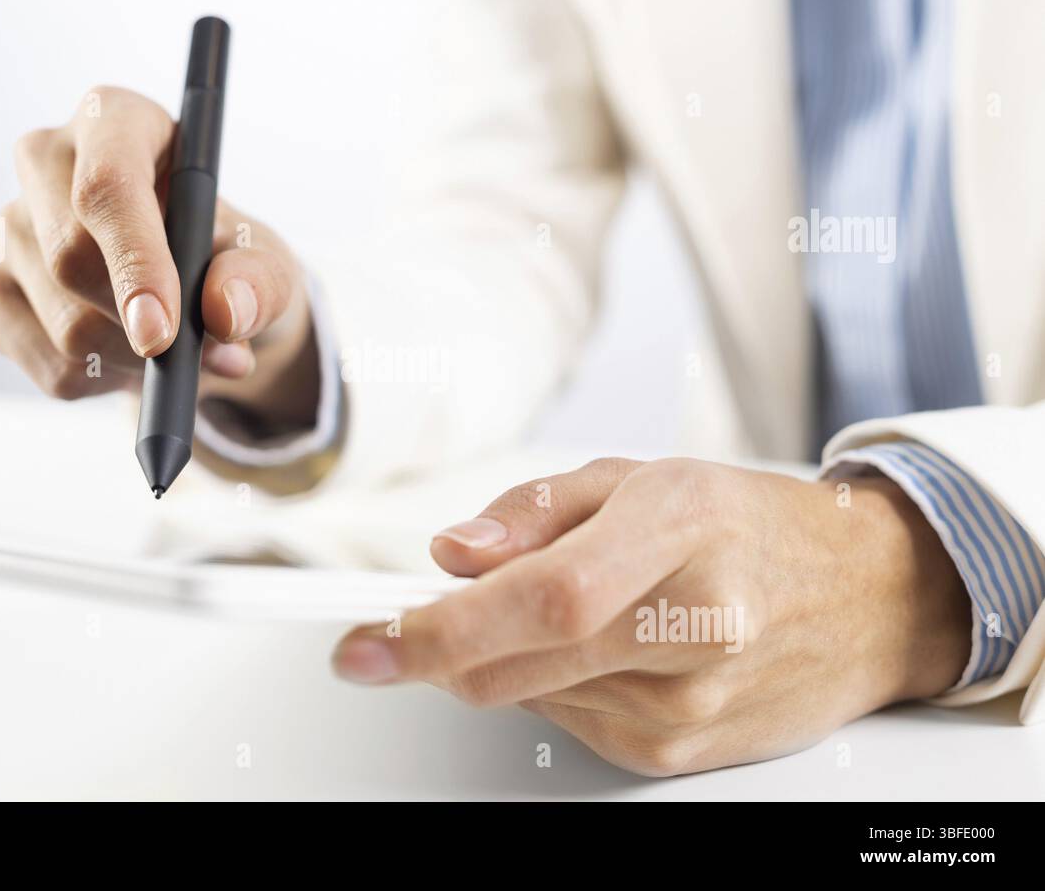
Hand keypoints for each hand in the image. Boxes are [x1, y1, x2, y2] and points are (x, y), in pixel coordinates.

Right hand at [0, 86, 317, 424]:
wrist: (197, 293)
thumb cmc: (229, 258)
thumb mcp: (268, 264)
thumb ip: (257, 281)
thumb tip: (223, 310)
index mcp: (116, 121)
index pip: (106, 183)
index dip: (134, 261)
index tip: (164, 333)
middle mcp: (46, 159)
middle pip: (68, 258)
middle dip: (140, 328)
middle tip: (208, 354)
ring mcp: (9, 225)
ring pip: (61, 325)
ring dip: (134, 362)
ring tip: (177, 351)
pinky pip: (48, 367)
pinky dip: (104, 383)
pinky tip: (128, 357)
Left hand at [333, 457, 970, 775]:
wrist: (864, 598)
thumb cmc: (747, 525)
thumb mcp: (641, 477)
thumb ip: (531, 513)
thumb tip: (451, 556)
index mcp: (677, 529)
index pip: (539, 598)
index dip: (437, 630)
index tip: (365, 644)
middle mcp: (691, 626)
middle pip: (513, 668)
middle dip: (439, 650)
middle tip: (421, 618)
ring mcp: (690, 703)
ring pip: (526, 699)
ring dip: (512, 656)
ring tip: (580, 608)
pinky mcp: (682, 752)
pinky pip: (568, 725)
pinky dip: (555, 686)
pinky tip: (609, 649)